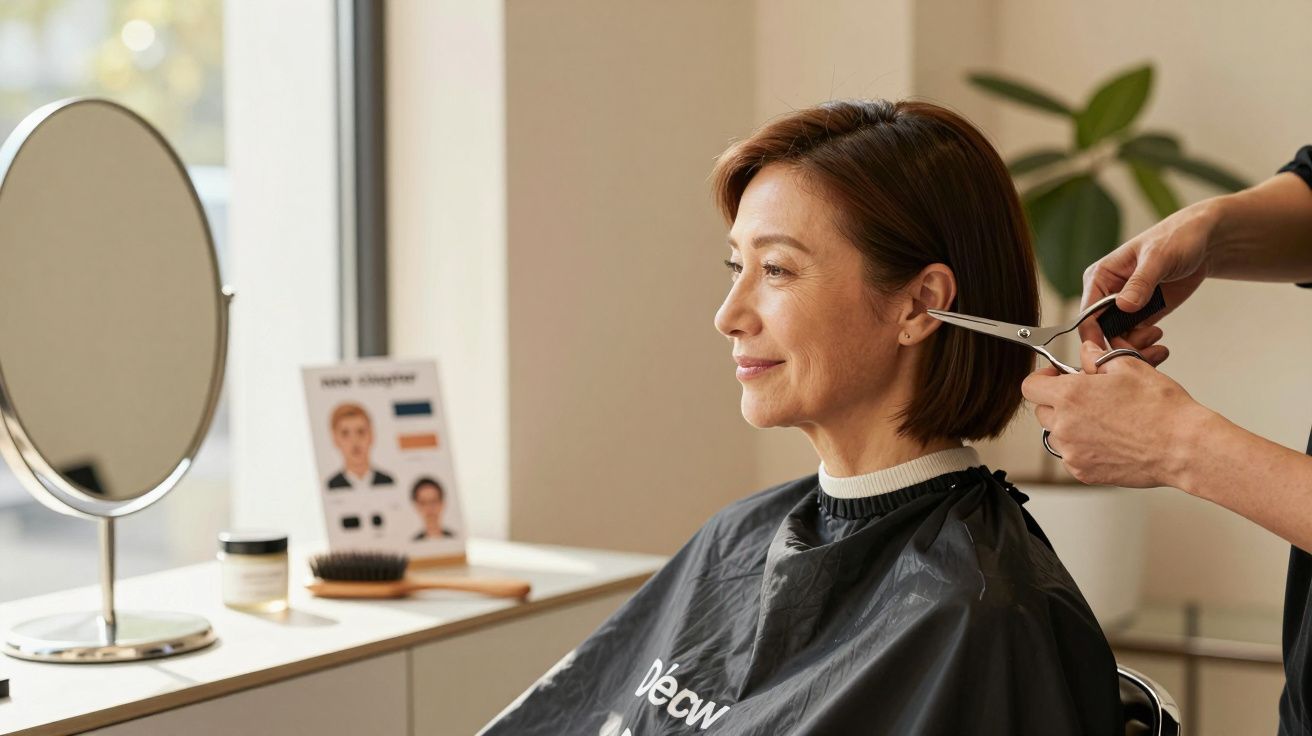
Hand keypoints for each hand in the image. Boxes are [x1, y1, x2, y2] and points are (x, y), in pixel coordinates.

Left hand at [1022, 340, 1206, 487]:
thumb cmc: (1161, 409)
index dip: (1042, 379)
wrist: (1184, 447)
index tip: (1057, 377)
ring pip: (1056, 435)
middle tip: (1087, 398)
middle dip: (1058, 402)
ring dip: (1070, 426)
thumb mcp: (1129, 367)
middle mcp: (1065, 426)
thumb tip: (1086, 350)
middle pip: (1042, 411)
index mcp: (1070, 396)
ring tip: (1102, 420)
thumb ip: (1097, 357)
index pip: (1030, 386)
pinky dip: (1083, 447)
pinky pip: (1071, 456)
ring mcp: (1072, 453)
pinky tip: (1109, 440)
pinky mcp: (1084, 472)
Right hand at [1076, 197, 1224, 343]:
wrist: (1204, 243)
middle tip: (1141, 353)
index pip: (1087, 313)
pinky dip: (1144, 348)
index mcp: (1100, 277)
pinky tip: (1159, 345)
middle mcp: (1107, 294)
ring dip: (1133, 350)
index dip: (1094, 336)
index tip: (1110, 352)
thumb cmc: (1176, 239)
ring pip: (1117, 339)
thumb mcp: (1158, 257)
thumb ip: (1140, 282)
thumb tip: (1122, 305)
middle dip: (1118, 346)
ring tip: (1156, 345)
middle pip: (1100, 332)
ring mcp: (1124, 307)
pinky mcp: (1142, 315)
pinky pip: (1134, 339)